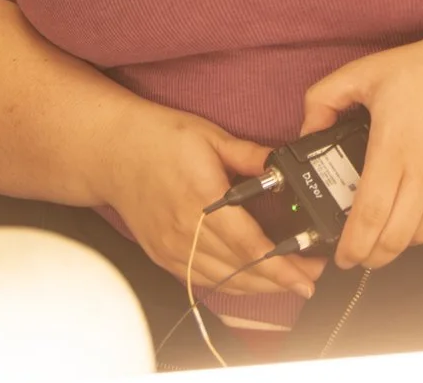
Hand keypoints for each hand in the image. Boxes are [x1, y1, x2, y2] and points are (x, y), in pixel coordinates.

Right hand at [91, 102, 325, 301]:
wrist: (112, 151)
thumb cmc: (158, 139)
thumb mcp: (211, 136)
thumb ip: (251, 155)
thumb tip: (283, 163)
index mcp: (201, 199)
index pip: (248, 244)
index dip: (281, 265)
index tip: (306, 274)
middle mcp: (185, 231)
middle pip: (240, 269)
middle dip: (281, 279)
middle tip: (310, 277)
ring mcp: (171, 248)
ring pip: (223, 281)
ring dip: (259, 286)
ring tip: (289, 280)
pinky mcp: (163, 256)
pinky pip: (202, 281)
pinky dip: (230, 285)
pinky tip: (251, 281)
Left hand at [301, 29, 422, 270]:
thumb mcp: (364, 71)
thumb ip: (322, 99)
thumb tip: (307, 133)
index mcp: (393, 146)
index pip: (368, 216)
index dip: (352, 247)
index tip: (342, 257)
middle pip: (395, 238)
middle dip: (372, 257)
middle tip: (361, 254)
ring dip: (402, 242)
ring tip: (390, 229)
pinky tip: (420, 210)